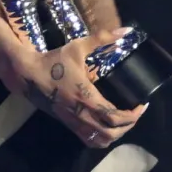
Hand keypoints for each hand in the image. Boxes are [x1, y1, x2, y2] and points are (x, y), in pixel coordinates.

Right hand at [0, 28, 148, 148]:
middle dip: (128, 126)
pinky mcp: (68, 124)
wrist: (28, 75)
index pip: (114, 116)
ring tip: (124, 122)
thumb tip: (125, 31)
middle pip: (110, 133)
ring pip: (99, 140)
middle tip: (136, 113)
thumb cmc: (54, 61)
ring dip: (116, 134)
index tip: (142, 106)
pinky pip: (88, 140)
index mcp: (87, 97)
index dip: (132, 116)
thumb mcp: (78, 47)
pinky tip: (107, 127)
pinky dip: (102, 139)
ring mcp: (74, 121)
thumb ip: (102, 38)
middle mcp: (82, 114)